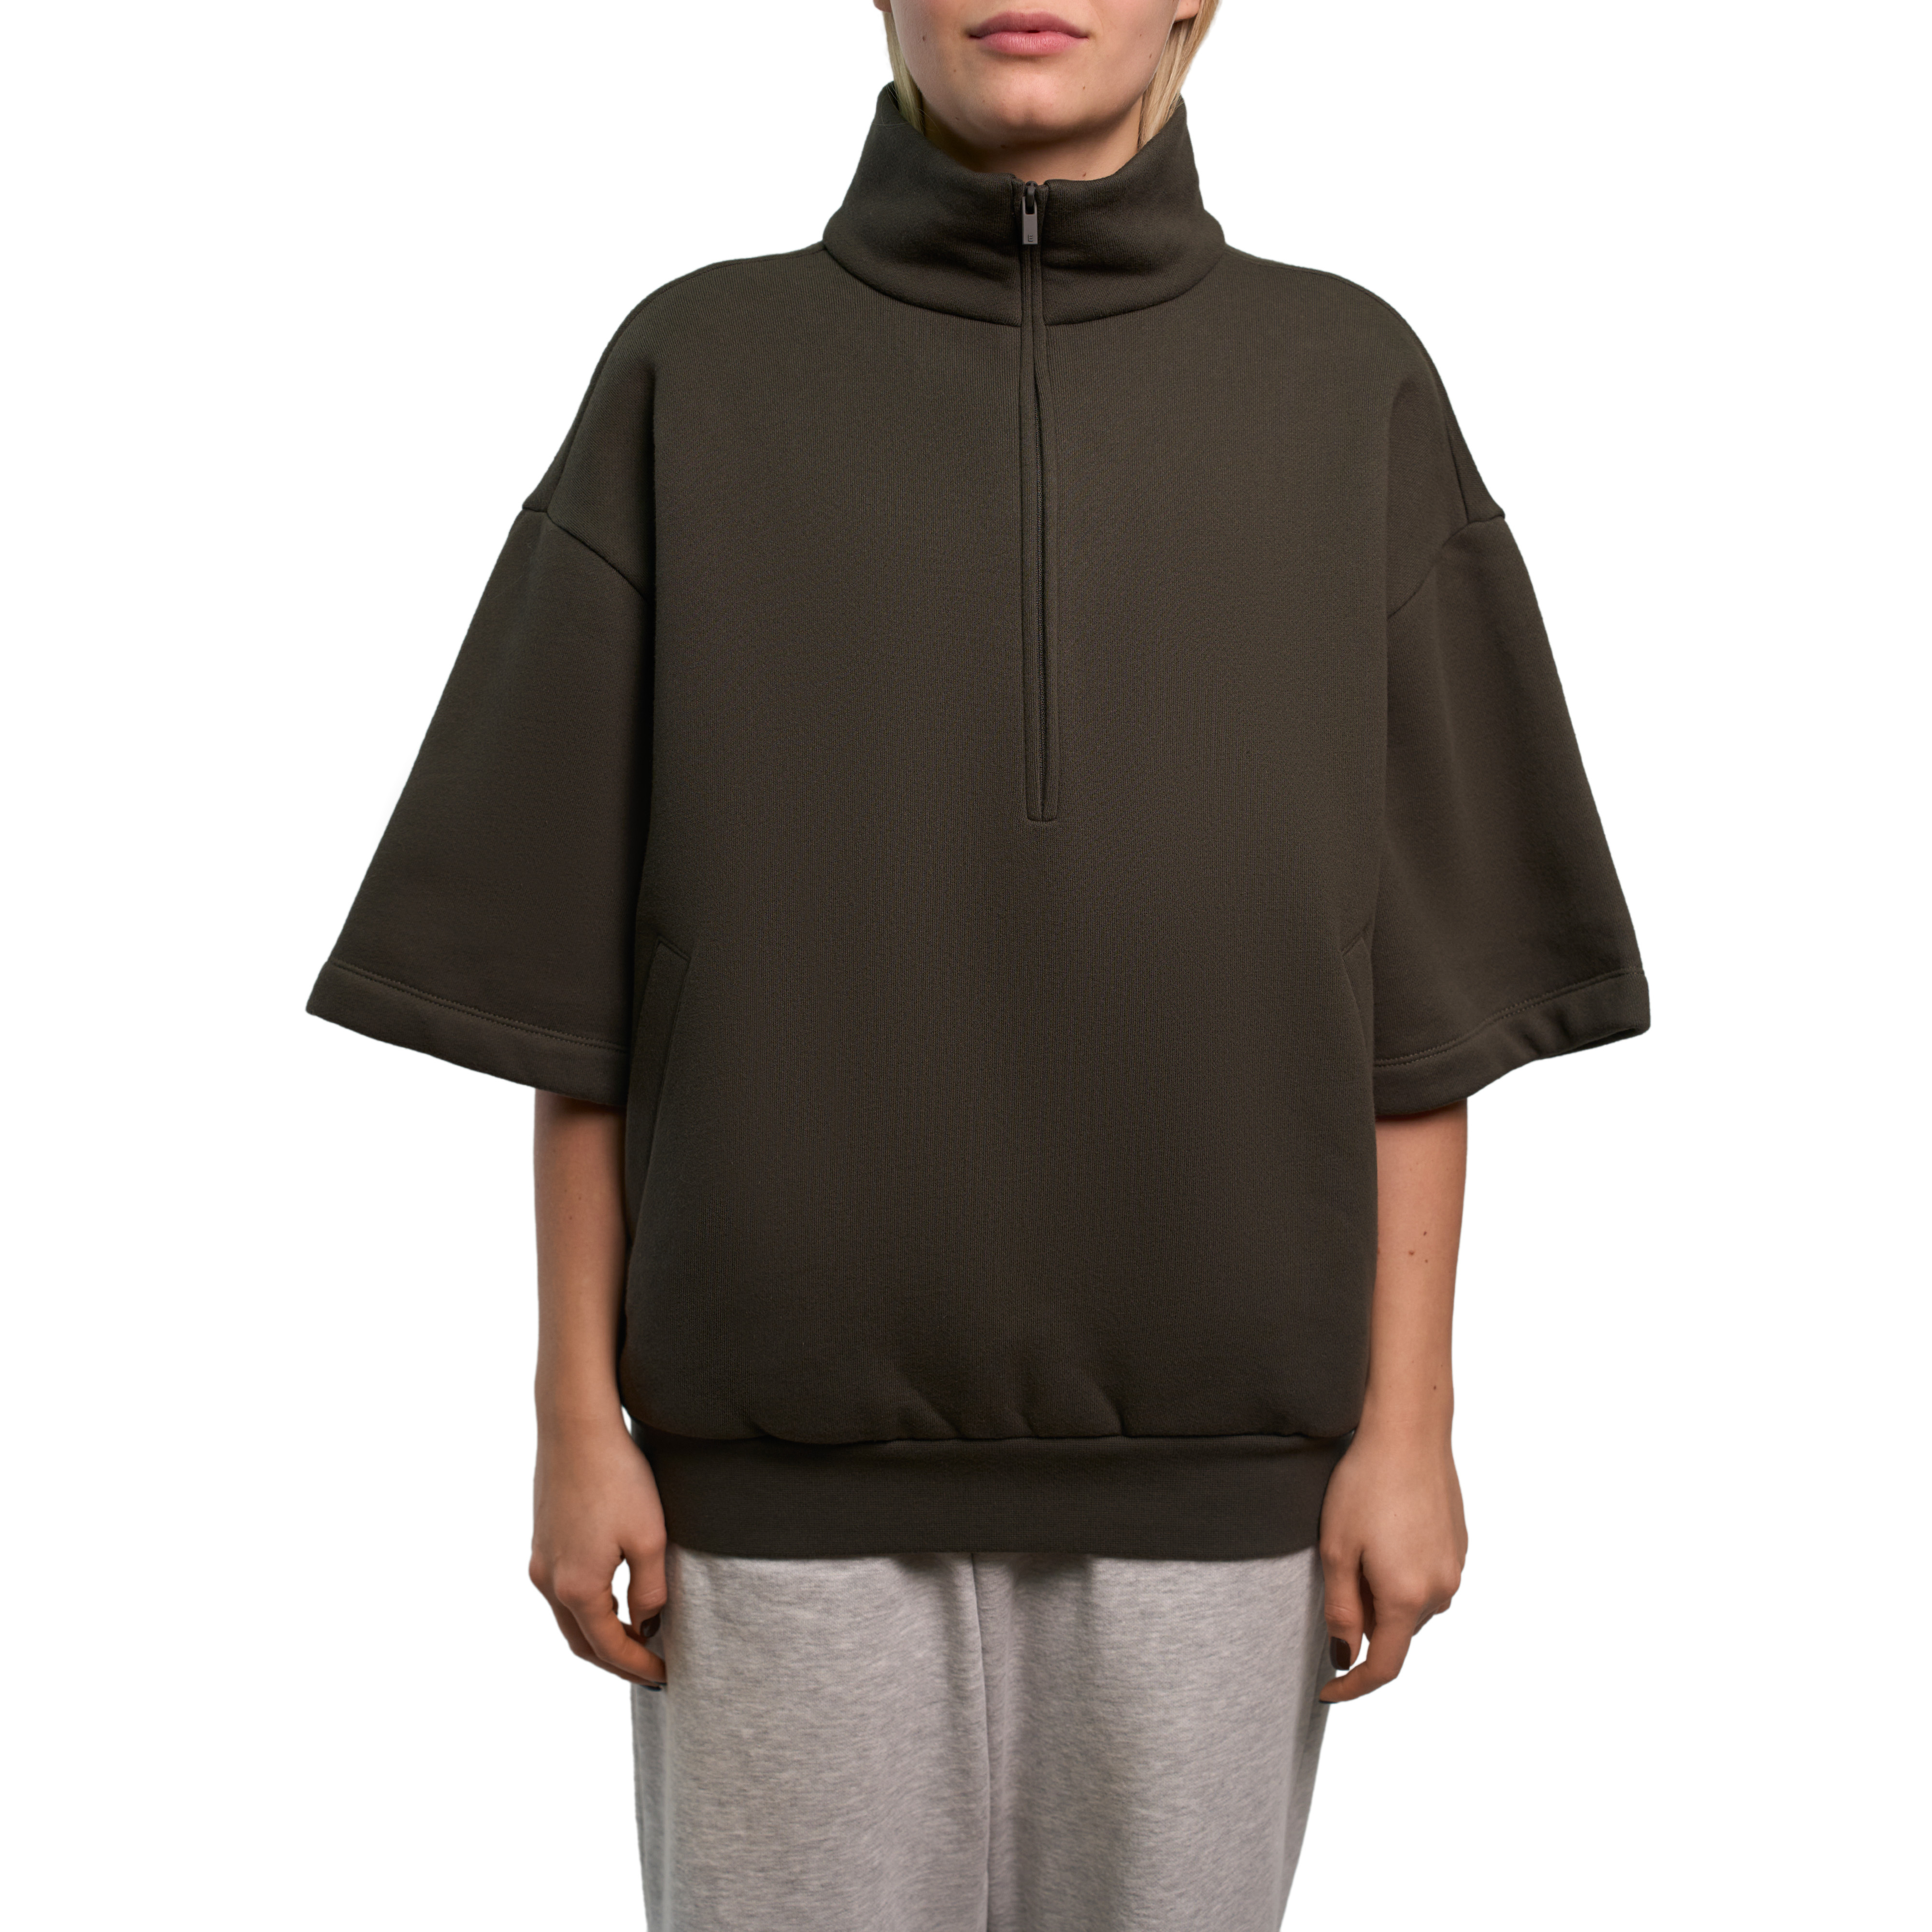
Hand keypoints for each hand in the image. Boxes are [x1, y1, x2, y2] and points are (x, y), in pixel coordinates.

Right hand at [528, 1421, 667, 1685]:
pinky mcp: (541, 1541)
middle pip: (582, 1643)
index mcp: (577, 1588)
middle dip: (616, 1661)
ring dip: (600, 1636)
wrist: (576, 1426)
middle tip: (651, 1668)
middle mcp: (549, 1581)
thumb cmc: (619, 1478)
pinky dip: (587, 1610)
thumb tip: (647, 1626)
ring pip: (569, 1619)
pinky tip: (614, 1601)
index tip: (668, 1677)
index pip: (609, 1648)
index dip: (639, 1667)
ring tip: (637, 1639)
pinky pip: (562, 1593)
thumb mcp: (650, 1538)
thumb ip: (651, 1591)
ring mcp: (540, 1561)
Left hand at [1317, 1422, 1466, 1702]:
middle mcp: (1441, 1589)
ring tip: (1361, 1542)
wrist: (1409, 1432)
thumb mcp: (1337, 1549)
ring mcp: (1455, 1567)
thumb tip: (1345, 1655)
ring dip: (1384, 1593)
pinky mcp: (1459, 1544)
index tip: (1326, 1690)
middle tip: (1337, 1573)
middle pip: (1398, 1631)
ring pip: (1412, 1604)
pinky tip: (1385, 1530)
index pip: (1385, 1666)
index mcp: (1408, 1597)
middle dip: (1365, 1621)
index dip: (1354, 1686)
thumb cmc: (1366, 1485)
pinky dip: (1402, 1572)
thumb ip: (1341, 1610)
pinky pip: (1426, 1577)